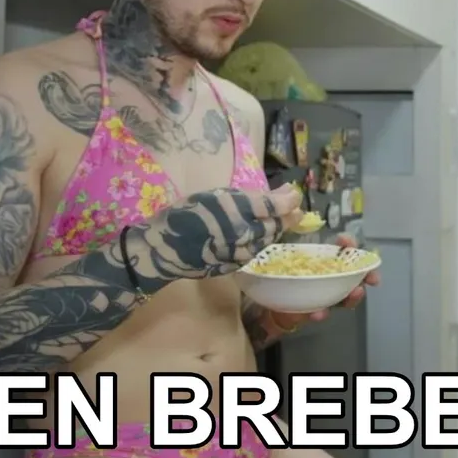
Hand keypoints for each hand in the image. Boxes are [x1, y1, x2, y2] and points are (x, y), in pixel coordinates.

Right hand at [136, 184, 302, 284]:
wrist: (163, 249)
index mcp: (236, 210)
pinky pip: (256, 251)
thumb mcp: (216, 195)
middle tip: (294, 207)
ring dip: (278, 228)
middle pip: (276, 225)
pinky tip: (262, 234)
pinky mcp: (236, 266)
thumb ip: (248, 196)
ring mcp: (240, 253)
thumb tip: (280, 192)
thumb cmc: (185, 214)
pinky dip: (263, 240)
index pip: (273, 206)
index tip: (294, 192)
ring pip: (269, 240)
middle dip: (288, 215)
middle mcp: (243, 233)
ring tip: (280, 219)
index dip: (288, 199)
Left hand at [267, 233, 380, 330]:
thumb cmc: (276, 271)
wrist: (260, 301)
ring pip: (344, 295)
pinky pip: (322, 312)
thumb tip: (290, 207)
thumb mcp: (280, 251)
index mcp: (322, 259)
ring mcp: (321, 294)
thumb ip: (285, 235)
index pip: (341, 250)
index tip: (347, 241)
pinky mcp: (312, 311)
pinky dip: (321, 313)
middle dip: (364, 275)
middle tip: (373, 279)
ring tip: (355, 293)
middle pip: (352, 274)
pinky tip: (318, 313)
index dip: (349, 245)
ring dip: (351, 295)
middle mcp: (327, 275)